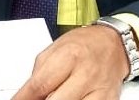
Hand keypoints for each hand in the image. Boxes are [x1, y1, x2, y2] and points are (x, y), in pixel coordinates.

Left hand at [12, 24, 128, 99]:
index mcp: (69, 56)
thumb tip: (26, 95)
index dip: (23, 99)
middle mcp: (84, 74)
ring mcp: (97, 91)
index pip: (40, 85)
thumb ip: (40, 72)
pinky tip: (68, 99)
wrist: (114, 44)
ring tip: (51, 98)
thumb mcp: (56, 48)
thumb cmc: (84, 44)